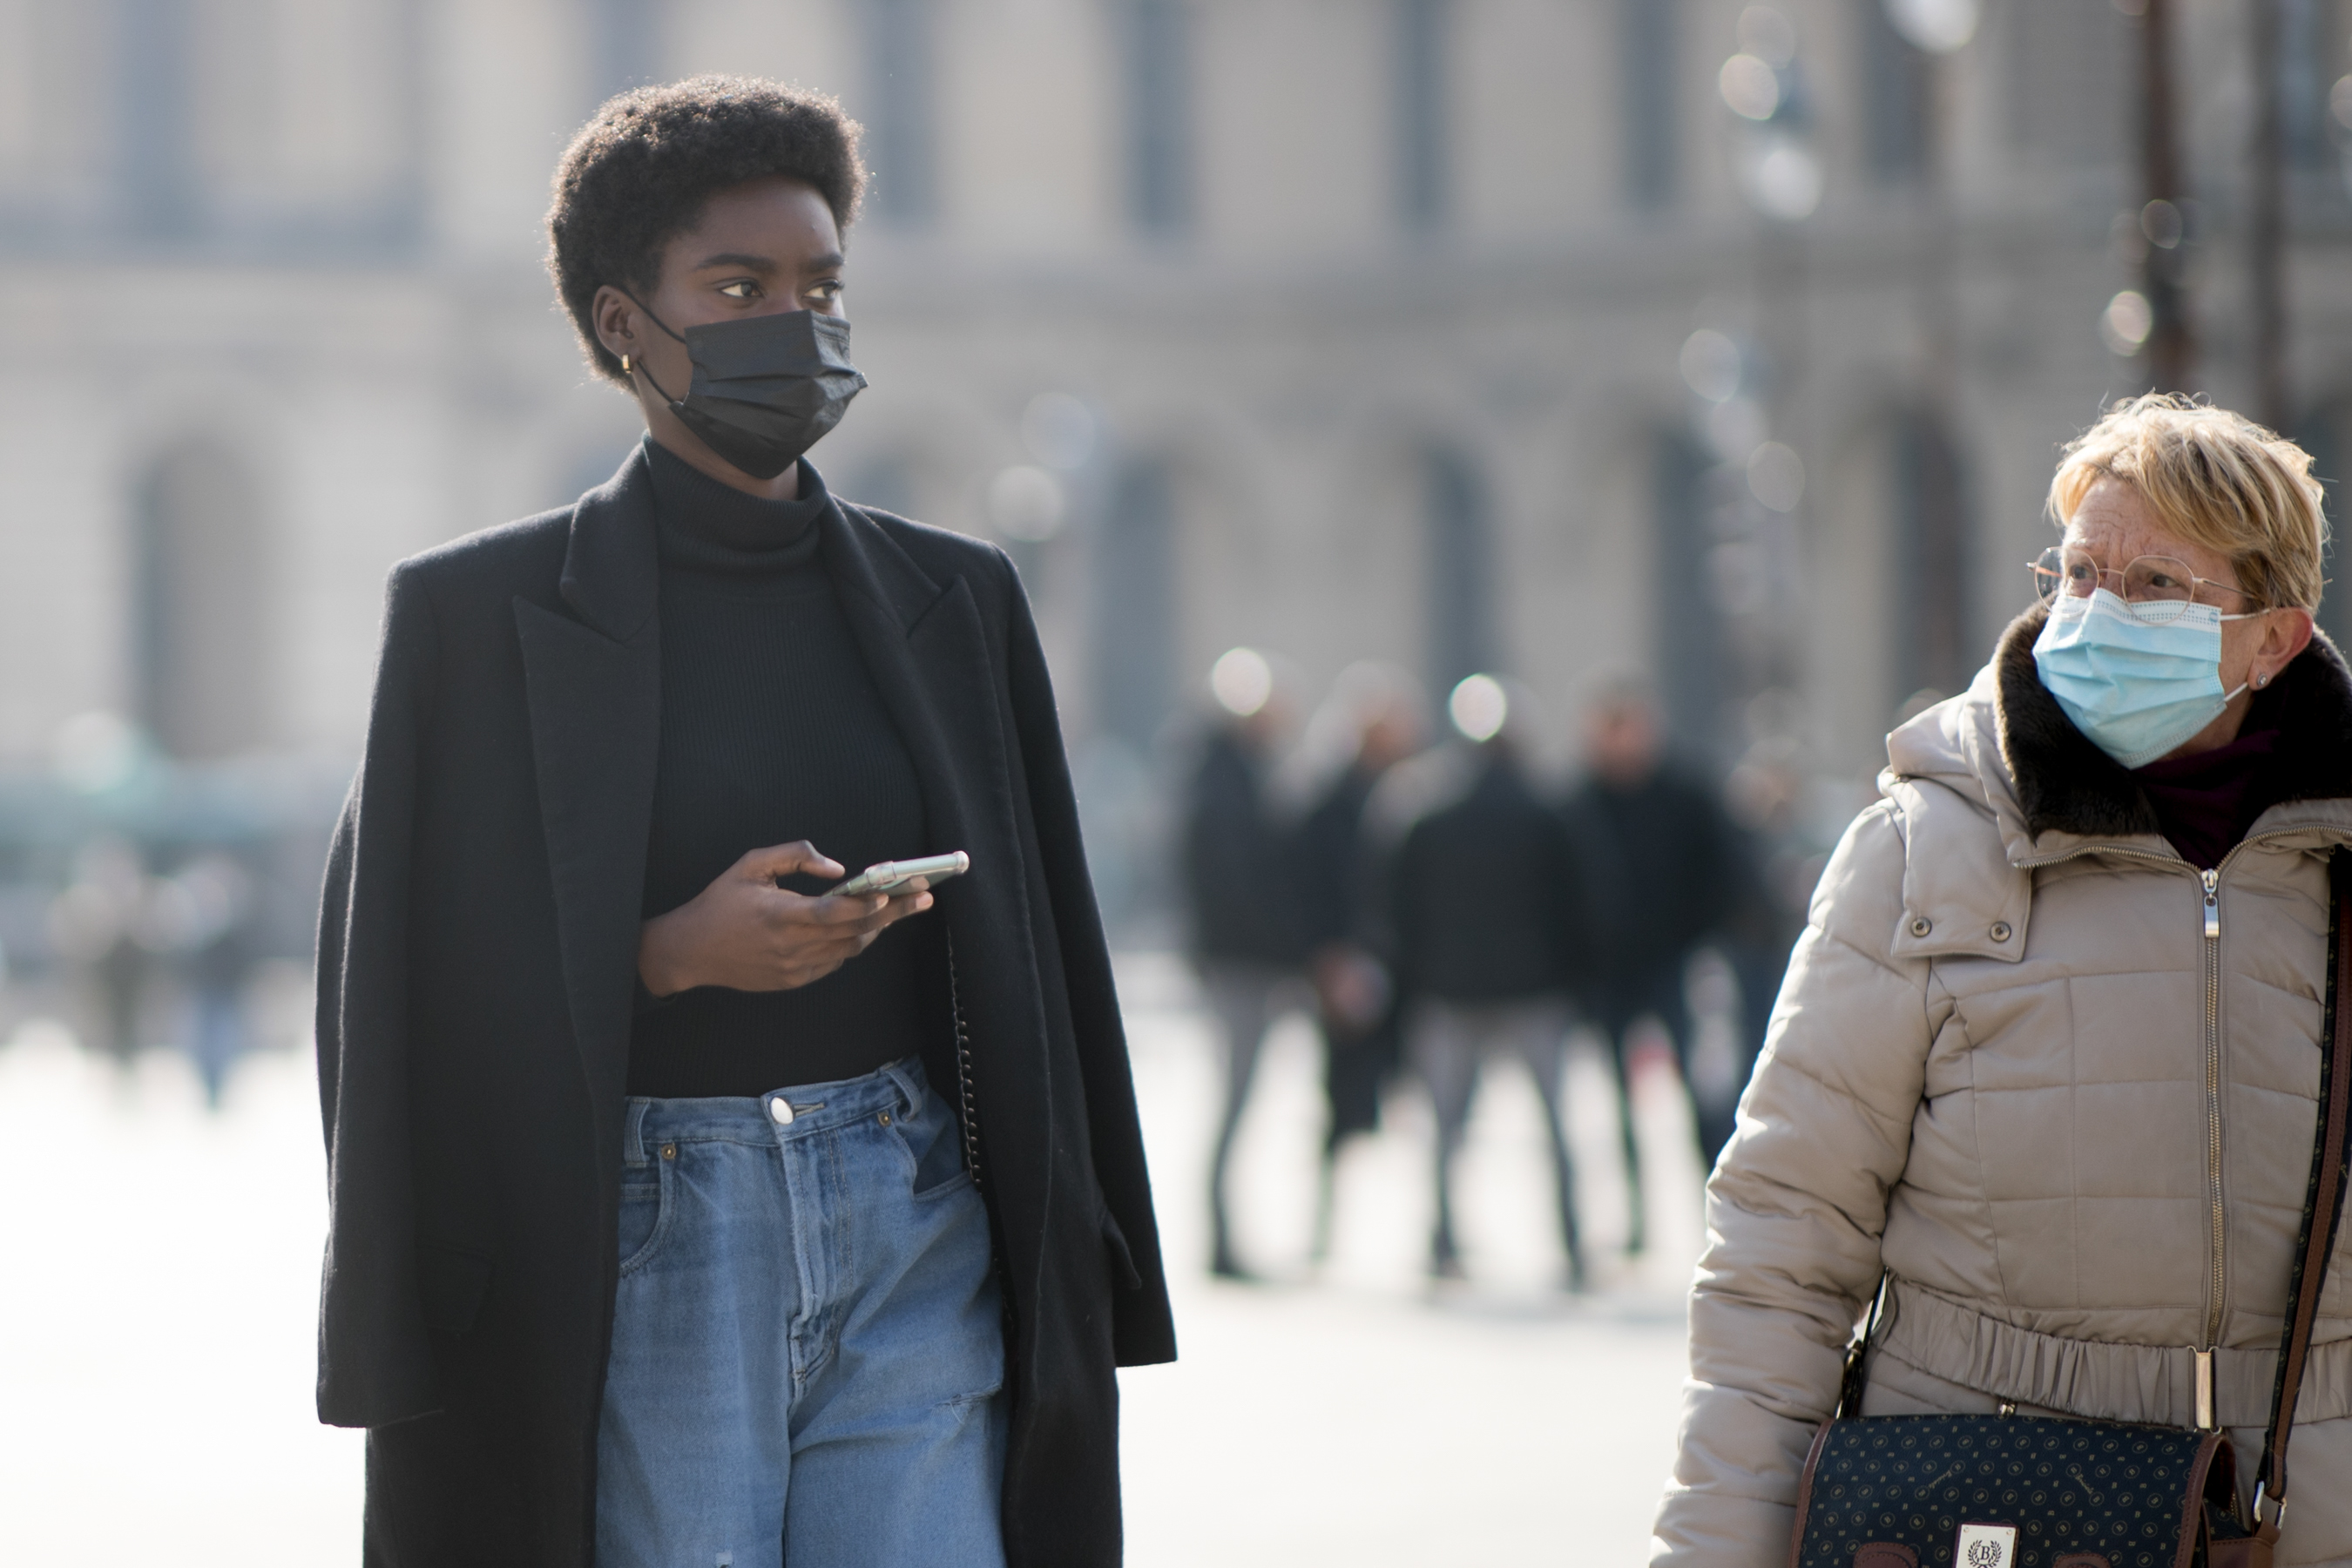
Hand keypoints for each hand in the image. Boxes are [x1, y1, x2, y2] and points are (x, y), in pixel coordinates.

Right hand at [637, 841, 933, 996]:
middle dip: (893, 914)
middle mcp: (791, 946)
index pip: (834, 912)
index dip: (867, 904)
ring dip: (876, 929)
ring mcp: (794, 968)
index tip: (895, 892)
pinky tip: (864, 927)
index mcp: (780, 915)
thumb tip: (837, 869)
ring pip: (849, 950)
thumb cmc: (721, 902)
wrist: (692, 950)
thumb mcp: (751, 865)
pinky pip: (834, 962)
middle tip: (923, 898)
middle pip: (853, 932)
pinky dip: (851, 943)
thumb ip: (794, 855)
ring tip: (901, 909)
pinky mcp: (794, 980)